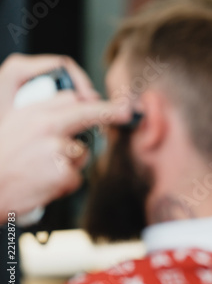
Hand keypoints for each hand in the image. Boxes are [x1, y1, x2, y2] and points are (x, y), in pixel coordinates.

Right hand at [0, 54, 131, 221]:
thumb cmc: (0, 161)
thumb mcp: (12, 127)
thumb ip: (41, 118)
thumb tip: (72, 112)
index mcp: (32, 113)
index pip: (70, 99)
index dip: (90, 103)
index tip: (107, 102)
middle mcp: (46, 126)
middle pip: (88, 113)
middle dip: (110, 111)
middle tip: (127, 112)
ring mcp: (56, 148)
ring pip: (82, 154)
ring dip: (71, 164)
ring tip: (43, 171)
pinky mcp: (62, 172)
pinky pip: (76, 177)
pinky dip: (65, 184)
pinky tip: (44, 185)